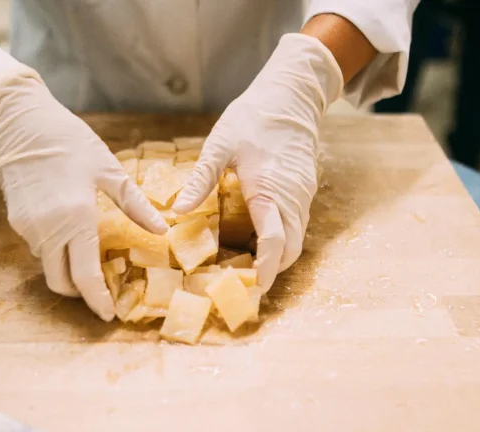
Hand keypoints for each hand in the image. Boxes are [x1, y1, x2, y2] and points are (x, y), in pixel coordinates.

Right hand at [0, 70, 167, 320]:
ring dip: (68, 269)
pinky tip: (70, 233)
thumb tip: (162, 229)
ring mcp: (28, 228)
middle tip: (101, 290)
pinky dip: (56, 249)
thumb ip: (134, 204)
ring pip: (49, 265)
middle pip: (62, 282)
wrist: (17, 123)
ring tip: (89, 258)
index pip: (84, 276)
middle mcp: (48, 230)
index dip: (97, 300)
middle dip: (81, 292)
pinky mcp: (16, 222)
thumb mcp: (108, 169)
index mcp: (75, 218)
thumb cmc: (67, 140)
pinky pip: (39, 247)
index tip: (108, 314)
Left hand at [172, 34, 342, 290]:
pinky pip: (296, 226)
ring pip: (296, 241)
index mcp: (269, 190)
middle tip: (245, 286)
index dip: (264, 268)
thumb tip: (175, 212)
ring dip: (276, 258)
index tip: (252, 286)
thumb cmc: (254, 117)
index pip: (274, 241)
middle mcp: (291, 199)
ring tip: (248, 270)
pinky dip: (281, 241)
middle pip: (291, 250)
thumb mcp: (220, 144)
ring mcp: (302, 197)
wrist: (291, 96)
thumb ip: (200, 179)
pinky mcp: (304, 192)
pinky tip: (257, 242)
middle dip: (271, 272)